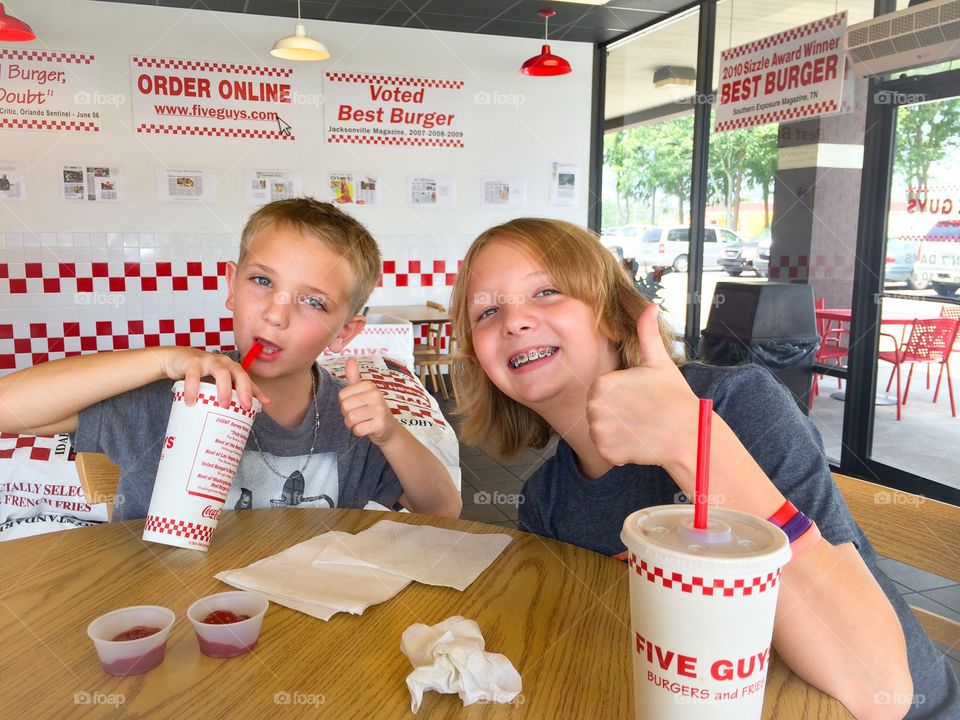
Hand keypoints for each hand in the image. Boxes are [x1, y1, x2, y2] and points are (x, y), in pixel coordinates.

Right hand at [157, 347, 269, 410]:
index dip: (257, 390)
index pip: (247, 379)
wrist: (176, 358)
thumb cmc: (200, 372)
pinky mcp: (192, 362)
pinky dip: (193, 388)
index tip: (266, 402)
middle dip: (244, 389)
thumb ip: (226, 393)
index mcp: (231, 368)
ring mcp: (208, 360)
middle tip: (245, 406)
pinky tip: (191, 401)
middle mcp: (223, 362)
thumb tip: (239, 413)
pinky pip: (193, 375)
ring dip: (225, 388)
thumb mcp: (214, 382)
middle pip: (239, 373)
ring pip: (221, 372)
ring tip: (224, 405)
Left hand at [338, 358, 396, 445]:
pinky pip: (358, 429)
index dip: (345, 403)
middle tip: (359, 415)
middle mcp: (376, 395)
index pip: (342, 395)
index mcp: (370, 385)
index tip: (356, 405)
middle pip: (345, 407)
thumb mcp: (362, 391)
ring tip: (362, 421)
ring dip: (352, 424)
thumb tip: (350, 359)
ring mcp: (379, 410)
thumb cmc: (371, 408)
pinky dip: (358, 431)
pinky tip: (367, 428)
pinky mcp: (380, 424)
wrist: (388, 428)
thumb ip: (354, 376)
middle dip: (347, 414)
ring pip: (350, 419)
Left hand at [586, 304, 698, 469]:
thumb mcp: (658, 362)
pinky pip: (606, 450)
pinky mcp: (606, 452)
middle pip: (598, 411)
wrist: (688, 434)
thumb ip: (647, 333)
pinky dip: (619, 450)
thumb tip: (650, 306)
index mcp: (601, 383)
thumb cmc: (673, 397)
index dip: (621, 396)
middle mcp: (594, 407)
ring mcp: (599, 431)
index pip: (602, 391)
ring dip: (617, 432)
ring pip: (601, 431)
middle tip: (641, 414)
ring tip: (640, 427)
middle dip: (616, 414)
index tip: (639, 399)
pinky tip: (638, 442)